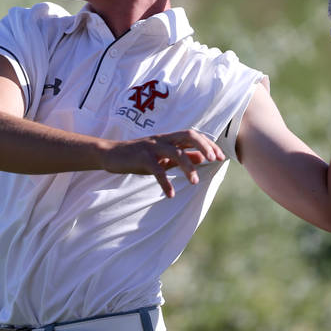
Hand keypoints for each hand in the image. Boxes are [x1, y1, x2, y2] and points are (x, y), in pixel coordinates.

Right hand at [100, 129, 225, 197]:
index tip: (220, 157)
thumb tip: (201, 158)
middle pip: (188, 135)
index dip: (208, 144)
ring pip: (176, 152)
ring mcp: (152, 147)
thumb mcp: (162, 156)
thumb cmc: (138, 156)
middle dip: (204, 146)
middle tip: (214, 160)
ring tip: (194, 183)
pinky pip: (157, 169)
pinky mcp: (142, 157)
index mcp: (169, 138)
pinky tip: (170, 194)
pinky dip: (165, 182)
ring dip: (187, 167)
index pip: (194, 135)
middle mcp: (163, 139)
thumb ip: (181, 156)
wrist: (111, 154)